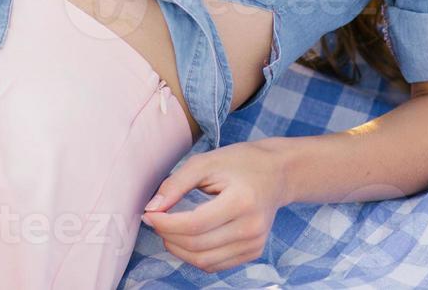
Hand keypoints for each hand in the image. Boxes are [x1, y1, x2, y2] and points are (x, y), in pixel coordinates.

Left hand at [140, 138, 286, 272]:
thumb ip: (176, 184)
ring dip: (178, 249)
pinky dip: (194, 255)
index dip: (166, 223)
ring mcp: (254, 244)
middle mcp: (251, 228)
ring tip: (168, 229)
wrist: (278, 173)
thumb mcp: (206, 162)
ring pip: (204, 261)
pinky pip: (215, 264)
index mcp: (242, 201)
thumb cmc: (241, 162)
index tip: (149, 214)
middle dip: (168, 235)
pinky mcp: (253, 252)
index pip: (195, 224)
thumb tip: (152, 208)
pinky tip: (186, 238)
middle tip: (155, 219)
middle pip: (197, 245)